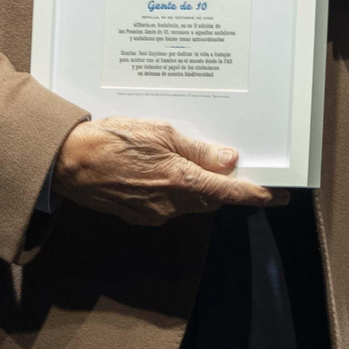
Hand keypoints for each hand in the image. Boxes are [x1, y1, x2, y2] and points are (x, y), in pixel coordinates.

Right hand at [52, 117, 283, 225]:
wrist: (68, 162)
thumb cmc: (113, 140)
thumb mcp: (161, 132)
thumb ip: (198, 150)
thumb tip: (229, 160)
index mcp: (182, 181)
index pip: (232, 193)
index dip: (259, 194)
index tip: (280, 195)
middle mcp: (172, 204)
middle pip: (213, 198)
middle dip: (225, 184)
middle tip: (231, 163)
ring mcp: (155, 213)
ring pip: (192, 201)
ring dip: (199, 184)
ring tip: (190, 158)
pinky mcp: (140, 215)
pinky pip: (170, 204)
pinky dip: (176, 189)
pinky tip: (164, 168)